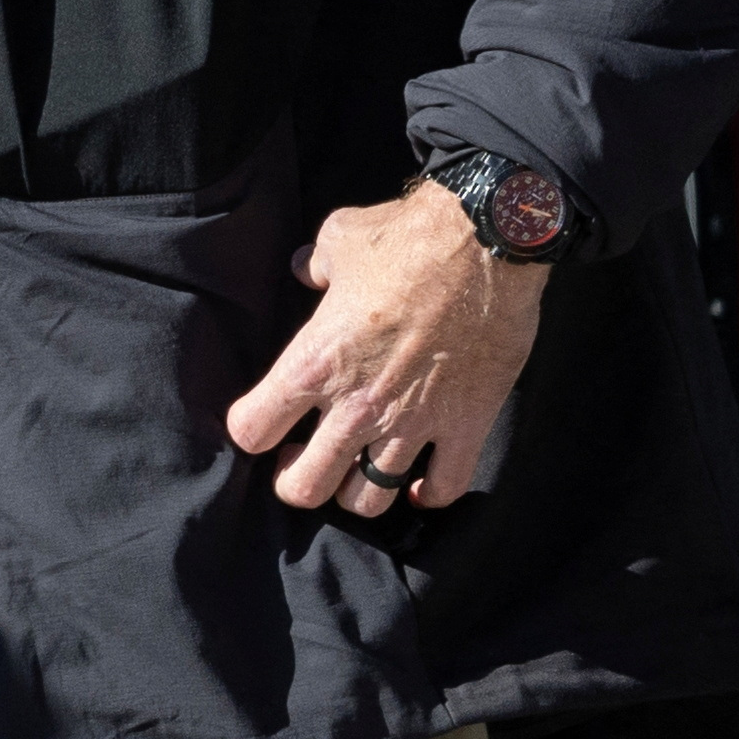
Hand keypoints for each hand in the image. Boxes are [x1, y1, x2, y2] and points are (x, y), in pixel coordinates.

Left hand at [224, 182, 546, 518]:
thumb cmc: (405, 238)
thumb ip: (313, 264)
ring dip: (357, 492)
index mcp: (314, 362)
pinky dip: (428, 494)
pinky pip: (444, 488)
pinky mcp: (468, 426)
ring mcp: (414, 422)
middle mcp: (357, 405)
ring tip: (357, 470)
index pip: (252, 429)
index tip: (265, 421)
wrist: (487, 242)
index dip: (252, 429)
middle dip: (296, 481)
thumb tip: (305, 269)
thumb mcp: (338, 241)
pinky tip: (416, 483)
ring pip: (368, 500)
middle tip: (305, 459)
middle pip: (304, 487)